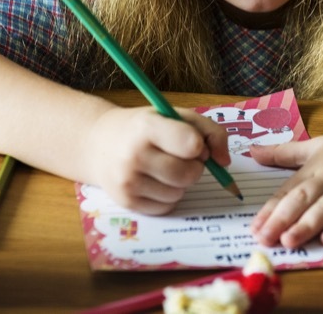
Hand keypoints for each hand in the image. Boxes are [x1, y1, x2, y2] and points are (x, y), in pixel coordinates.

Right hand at [82, 106, 230, 214]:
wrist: (98, 143)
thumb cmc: (143, 127)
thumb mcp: (173, 115)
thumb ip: (208, 131)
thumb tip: (224, 162)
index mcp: (147, 127)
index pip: (191, 144)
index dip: (200, 146)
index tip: (193, 143)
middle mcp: (135, 155)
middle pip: (189, 174)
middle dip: (195, 167)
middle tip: (181, 157)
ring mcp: (129, 182)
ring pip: (180, 192)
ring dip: (181, 182)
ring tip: (164, 167)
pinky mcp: (127, 202)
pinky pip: (167, 206)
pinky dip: (169, 196)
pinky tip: (155, 180)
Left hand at [248, 120, 322, 248]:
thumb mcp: (315, 145)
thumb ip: (283, 153)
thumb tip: (251, 151)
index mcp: (315, 165)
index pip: (289, 189)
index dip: (271, 209)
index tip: (254, 228)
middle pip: (304, 197)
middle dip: (282, 218)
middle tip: (264, 238)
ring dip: (308, 224)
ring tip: (289, 240)